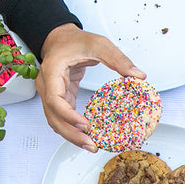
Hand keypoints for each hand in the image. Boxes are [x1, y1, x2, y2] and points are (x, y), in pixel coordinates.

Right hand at [37, 23, 144, 151]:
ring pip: (56, 121)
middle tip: (91, 145)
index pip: (54, 100)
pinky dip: (72, 129)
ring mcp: (50, 94)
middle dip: (71, 135)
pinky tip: (87, 136)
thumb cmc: (74, 40)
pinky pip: (62, 118)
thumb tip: (138, 75)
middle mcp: (47, 85)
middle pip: (53, 117)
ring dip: (71, 136)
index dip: (68, 116)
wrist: (59, 38)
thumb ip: (118, 59)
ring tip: (91, 145)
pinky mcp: (59, 99)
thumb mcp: (98, 44)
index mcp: (52, 71)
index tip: (85, 125)